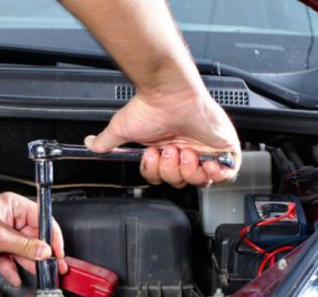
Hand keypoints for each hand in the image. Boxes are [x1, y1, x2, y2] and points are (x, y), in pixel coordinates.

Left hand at [0, 193, 66, 285]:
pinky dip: (12, 268)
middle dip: (42, 254)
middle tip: (53, 267)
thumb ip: (24, 246)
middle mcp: (9, 218)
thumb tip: (44, 251)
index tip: (58, 252)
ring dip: (29, 263)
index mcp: (13, 205)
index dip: (52, 237)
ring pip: (22, 250)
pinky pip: (9, 258)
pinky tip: (16, 278)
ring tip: (39, 275)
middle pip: (33, 237)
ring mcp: (1, 233)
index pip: (42, 219)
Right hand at [86, 89, 240, 187]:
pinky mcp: (225, 147)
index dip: (157, 173)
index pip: (163, 177)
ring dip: (189, 170)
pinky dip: (216, 175)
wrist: (170, 93)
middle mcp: (185, 149)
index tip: (152, 157)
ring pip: (201, 180)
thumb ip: (105, 141)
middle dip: (171, 170)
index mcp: (166, 149)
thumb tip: (90, 144)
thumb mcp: (121, 129)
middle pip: (181, 181)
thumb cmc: (150, 107)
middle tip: (168, 150)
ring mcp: (205, 149)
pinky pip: (226, 174)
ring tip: (184, 149)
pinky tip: (205, 163)